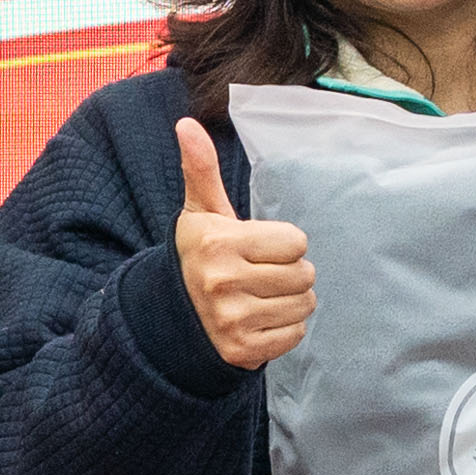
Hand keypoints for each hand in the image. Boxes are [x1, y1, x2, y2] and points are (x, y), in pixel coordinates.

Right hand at [172, 118, 313, 372]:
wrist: (171, 315)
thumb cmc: (199, 254)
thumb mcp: (201, 212)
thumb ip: (201, 168)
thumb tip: (187, 123)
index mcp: (219, 244)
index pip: (296, 242)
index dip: (284, 242)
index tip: (260, 246)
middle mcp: (224, 284)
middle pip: (304, 274)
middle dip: (290, 271)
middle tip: (263, 272)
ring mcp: (233, 321)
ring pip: (304, 305)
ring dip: (292, 299)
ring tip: (264, 294)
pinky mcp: (242, 351)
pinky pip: (295, 334)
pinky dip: (286, 327)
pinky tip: (262, 318)